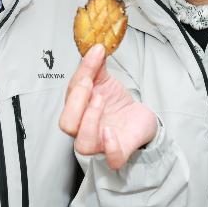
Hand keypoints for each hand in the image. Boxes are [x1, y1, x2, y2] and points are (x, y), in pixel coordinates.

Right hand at [58, 44, 157, 169]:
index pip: (69, 97)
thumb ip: (97, 66)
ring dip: (90, 120)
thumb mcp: (106, 81)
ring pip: (83, 144)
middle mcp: (85, 129)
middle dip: (78, 101)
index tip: (94, 58)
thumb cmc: (117, 105)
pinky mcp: (120, 152)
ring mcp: (101, 143)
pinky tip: (111, 132)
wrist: (139, 120)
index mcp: (79, 111)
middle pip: (68, 124)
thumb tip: (95, 47)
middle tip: (92, 86)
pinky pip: (111, 159)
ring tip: (102, 101)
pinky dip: (110, 147)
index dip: (78, 79)